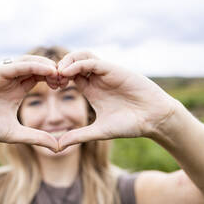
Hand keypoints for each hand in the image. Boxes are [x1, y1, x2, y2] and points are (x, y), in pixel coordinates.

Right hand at [0, 55, 58, 151]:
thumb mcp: (15, 134)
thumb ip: (36, 138)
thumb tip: (59, 148)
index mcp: (17, 90)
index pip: (40, 78)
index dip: (54, 79)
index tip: (67, 85)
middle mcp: (11, 79)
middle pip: (37, 67)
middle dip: (53, 70)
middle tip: (67, 76)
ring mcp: (2, 74)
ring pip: (28, 63)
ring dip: (45, 65)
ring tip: (59, 72)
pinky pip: (16, 65)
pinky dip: (32, 66)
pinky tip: (47, 69)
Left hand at [56, 51, 177, 150]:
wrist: (153, 119)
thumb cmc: (129, 125)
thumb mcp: (98, 131)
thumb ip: (79, 136)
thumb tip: (58, 147)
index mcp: (91, 89)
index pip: (69, 76)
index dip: (57, 78)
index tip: (50, 88)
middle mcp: (97, 78)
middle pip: (72, 62)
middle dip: (59, 67)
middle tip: (51, 80)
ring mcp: (105, 73)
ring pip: (81, 56)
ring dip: (67, 61)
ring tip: (58, 74)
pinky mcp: (114, 70)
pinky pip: (92, 62)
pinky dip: (78, 64)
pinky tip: (68, 73)